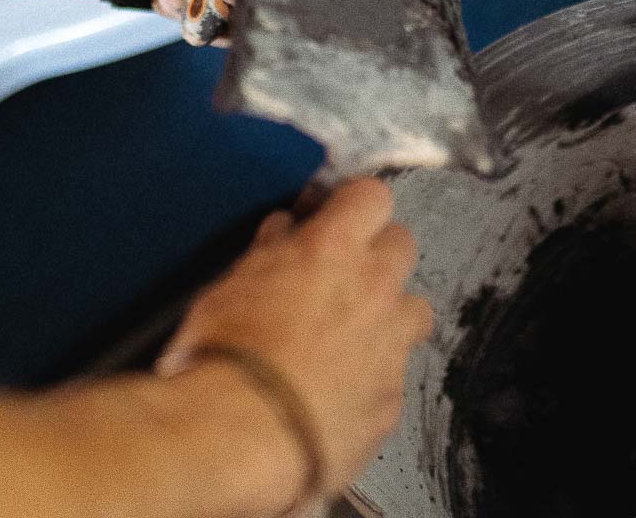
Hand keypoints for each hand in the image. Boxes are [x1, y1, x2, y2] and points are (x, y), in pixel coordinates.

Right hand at [157, 179, 433, 499]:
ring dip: (390, 315)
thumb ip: (270, 253)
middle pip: (403, 246)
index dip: (355, 204)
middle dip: (377, 254)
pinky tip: (340, 392)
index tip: (337, 215)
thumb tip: (285, 231)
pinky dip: (374, 376)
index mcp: (333, 249)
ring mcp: (391, 346)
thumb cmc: (220, 359)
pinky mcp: (392, 401)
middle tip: (343, 275)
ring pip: (415, 311)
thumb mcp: (230, 287)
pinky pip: (396, 374)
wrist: (237, 439)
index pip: (372, 196)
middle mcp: (374, 289)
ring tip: (351, 337)